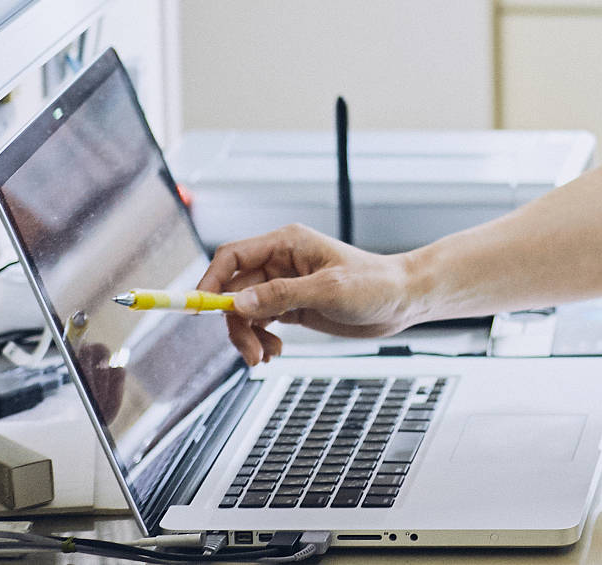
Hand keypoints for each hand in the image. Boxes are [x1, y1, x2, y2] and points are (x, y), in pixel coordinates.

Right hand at [197, 224, 417, 364]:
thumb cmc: (375, 284)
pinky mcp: (291, 306)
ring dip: (247, 337)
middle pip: (233, 291)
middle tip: (249, 353)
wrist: (403, 300)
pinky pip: (259, 323)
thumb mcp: (329, 290)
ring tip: (265, 357)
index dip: (209, 282)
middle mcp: (280, 262)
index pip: (231, 257)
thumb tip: (238, 304)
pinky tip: (273, 353)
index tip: (197, 310)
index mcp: (286, 244)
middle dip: (235, 324)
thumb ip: (282, 296)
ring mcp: (284, 285)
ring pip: (244, 312)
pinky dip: (259, 340)